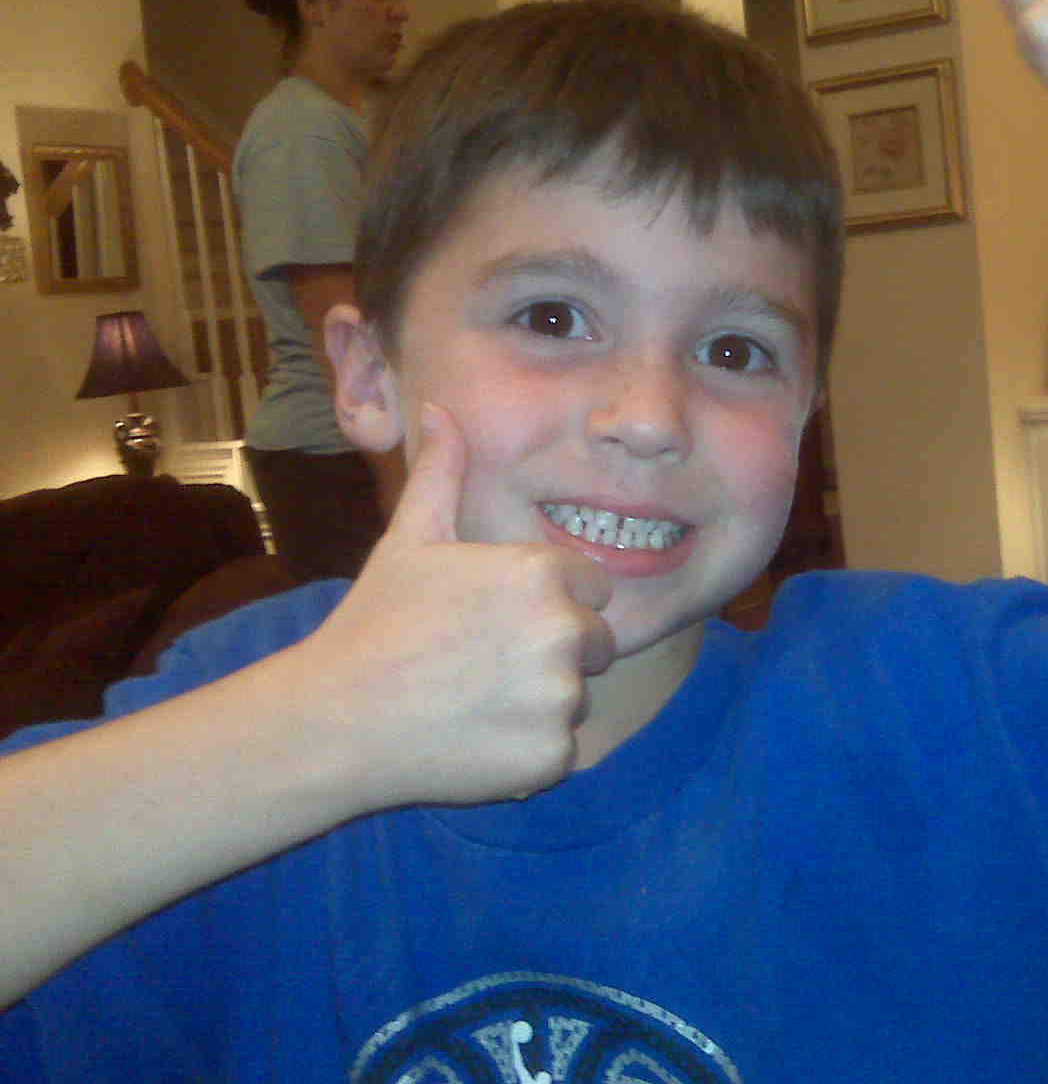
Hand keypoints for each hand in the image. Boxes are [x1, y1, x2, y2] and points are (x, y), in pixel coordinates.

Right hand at [301, 402, 615, 808]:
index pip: (592, 588)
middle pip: (596, 644)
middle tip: (481, 665)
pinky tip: (474, 739)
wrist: (335, 720)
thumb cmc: (375, 623)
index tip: (496, 621)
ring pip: (577, 697)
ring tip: (472, 701)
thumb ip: (442, 472)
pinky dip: (527, 752)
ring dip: (538, 704)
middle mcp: (563, 631)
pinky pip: (562, 751)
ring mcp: (560, 697)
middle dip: (553, 653)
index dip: (549, 603)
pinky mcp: (552, 756)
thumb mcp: (410, 538)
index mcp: (543, 573)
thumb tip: (438, 408)